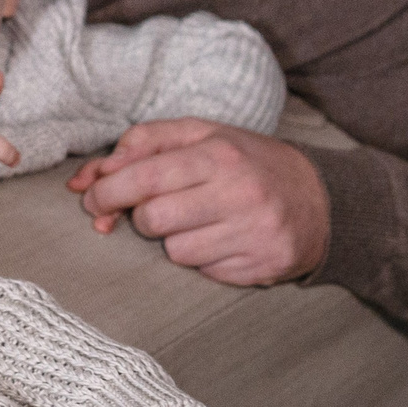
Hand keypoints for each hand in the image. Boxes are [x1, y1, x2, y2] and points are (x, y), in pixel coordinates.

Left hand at [67, 121, 329, 283]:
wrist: (321, 199)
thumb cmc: (244, 162)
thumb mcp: (200, 135)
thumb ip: (141, 143)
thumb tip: (87, 178)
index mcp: (221, 155)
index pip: (144, 178)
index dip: (107, 192)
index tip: (92, 198)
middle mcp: (241, 194)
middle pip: (153, 220)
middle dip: (140, 217)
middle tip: (151, 209)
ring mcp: (255, 234)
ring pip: (175, 252)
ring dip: (173, 239)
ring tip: (198, 220)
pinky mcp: (263, 267)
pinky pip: (204, 272)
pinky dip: (203, 258)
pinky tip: (222, 239)